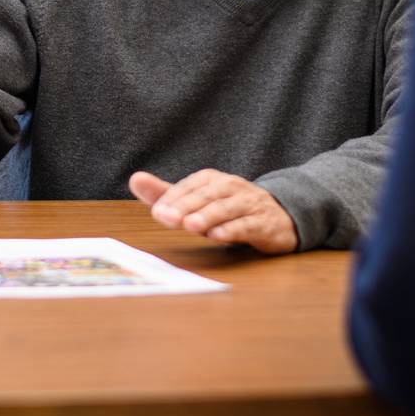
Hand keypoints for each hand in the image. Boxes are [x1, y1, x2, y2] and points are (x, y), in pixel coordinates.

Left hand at [130, 169, 299, 254]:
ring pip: (226, 208)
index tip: (157, 212)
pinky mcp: (263, 223)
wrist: (279, 217)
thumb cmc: (229, 210)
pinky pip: (247, 225)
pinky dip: (233, 229)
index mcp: (212, 180)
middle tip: (166, 218)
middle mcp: (231, 187)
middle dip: (186, 206)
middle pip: (206, 195)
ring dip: (208, 216)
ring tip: (190, 225)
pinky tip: (219, 236)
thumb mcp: (197, 202)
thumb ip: (166, 193)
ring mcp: (249, 204)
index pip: (189, 186)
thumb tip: (134, 179)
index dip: (173, 198)